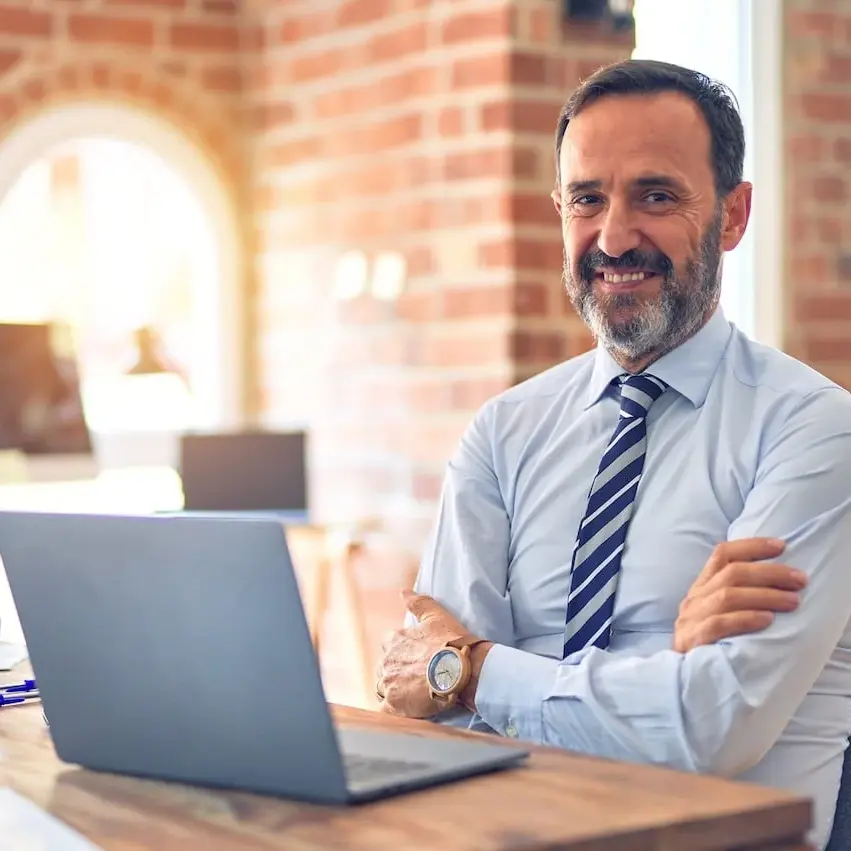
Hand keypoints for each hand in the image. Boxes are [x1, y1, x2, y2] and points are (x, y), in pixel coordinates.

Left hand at [376, 591, 469, 717]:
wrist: (462, 671)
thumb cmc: (452, 643)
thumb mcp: (437, 616)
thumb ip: (418, 603)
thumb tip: (403, 592)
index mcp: (394, 640)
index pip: (389, 646)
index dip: (403, 653)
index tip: (417, 659)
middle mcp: (387, 660)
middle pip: (385, 668)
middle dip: (397, 672)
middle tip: (417, 678)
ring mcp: (389, 683)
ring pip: (383, 688)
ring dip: (394, 690)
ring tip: (414, 694)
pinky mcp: (394, 704)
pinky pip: (385, 710)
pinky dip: (393, 709)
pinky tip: (406, 709)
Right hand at [674, 538, 807, 652]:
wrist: (680, 680)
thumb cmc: (708, 645)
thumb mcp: (716, 614)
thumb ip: (734, 596)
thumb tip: (776, 580)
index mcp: (701, 587)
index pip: (722, 554)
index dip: (751, 546)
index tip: (781, 546)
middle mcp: (694, 598)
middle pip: (731, 574)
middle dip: (770, 573)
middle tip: (799, 580)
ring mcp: (691, 619)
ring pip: (727, 596)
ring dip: (765, 596)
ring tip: (792, 601)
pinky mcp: (693, 640)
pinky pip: (718, 625)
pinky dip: (745, 619)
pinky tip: (767, 620)